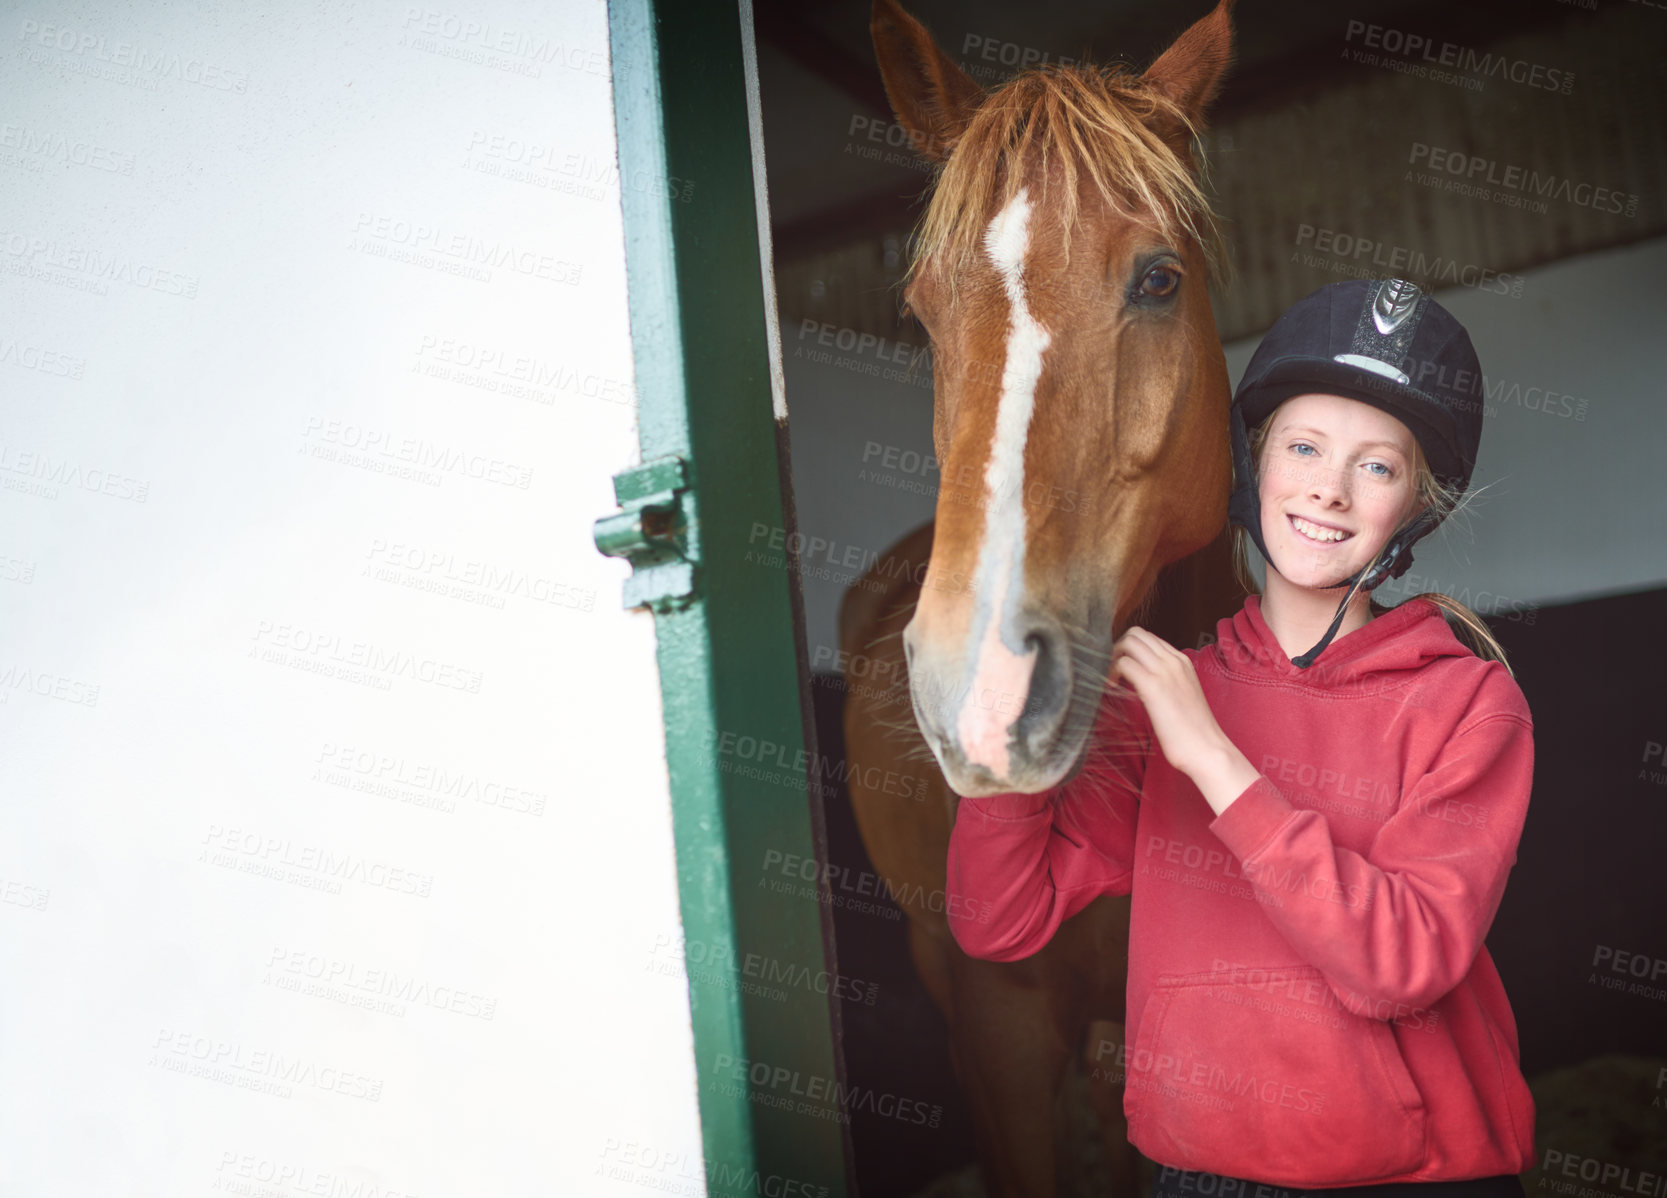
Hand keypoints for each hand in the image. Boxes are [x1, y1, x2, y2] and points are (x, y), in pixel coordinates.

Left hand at [1108, 627, 1228, 780]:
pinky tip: (1112, 688)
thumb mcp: (1181, 695)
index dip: (1130, 649)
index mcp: (1182, 661)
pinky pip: (1124, 664)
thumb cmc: (1192, 730)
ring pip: (1129, 642)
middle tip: (1113, 671)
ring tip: (1112, 680)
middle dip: (1118, 648)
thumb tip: (1143, 679)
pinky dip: (1112, 672)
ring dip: (1113, 658)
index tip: (1123, 669)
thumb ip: (1166, 681)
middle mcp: (1174, 660)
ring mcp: (1165, 671)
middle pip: (1136, 633)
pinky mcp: (1153, 687)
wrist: (1206, 748)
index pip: (1149, 638)